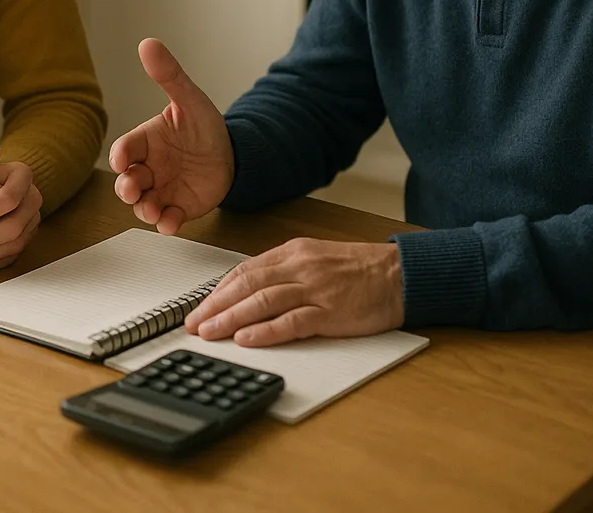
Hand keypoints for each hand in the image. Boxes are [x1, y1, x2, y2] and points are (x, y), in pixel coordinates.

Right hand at [109, 38, 234, 234]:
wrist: (234, 154)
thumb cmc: (204, 126)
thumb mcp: (189, 99)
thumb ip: (169, 76)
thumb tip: (148, 43)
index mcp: (146, 141)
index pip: (124, 150)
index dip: (120, 156)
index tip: (123, 160)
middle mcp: (149, 168)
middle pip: (127, 181)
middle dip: (125, 188)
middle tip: (132, 189)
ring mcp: (162, 190)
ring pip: (143, 204)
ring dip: (144, 209)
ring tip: (154, 210)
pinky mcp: (179, 208)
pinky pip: (168, 220)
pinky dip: (167, 224)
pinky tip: (172, 223)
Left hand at [184, 238, 403, 344]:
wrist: (398, 274)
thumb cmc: (358, 269)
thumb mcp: (314, 259)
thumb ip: (283, 271)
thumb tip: (249, 289)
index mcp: (292, 253)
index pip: (244, 271)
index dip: (218, 291)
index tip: (199, 307)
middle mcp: (299, 267)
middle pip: (247, 286)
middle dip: (215, 306)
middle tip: (194, 324)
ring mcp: (314, 289)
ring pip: (262, 302)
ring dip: (231, 319)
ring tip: (210, 333)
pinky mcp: (330, 312)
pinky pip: (292, 321)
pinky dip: (266, 330)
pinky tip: (247, 338)